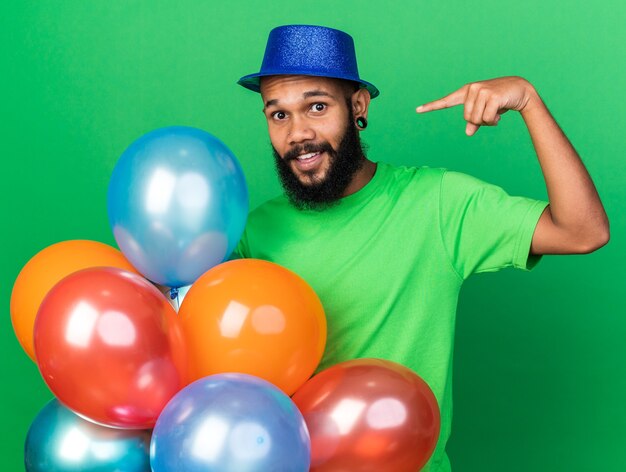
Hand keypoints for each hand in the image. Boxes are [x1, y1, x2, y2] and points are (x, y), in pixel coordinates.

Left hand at [416, 76, 536, 135]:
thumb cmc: (500, 100)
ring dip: (488, 121)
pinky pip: (487, 118)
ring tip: (496, 111)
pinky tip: (501, 112)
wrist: (520, 89)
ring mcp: (481, 91)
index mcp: (466, 92)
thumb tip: (468, 132)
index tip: (417, 110)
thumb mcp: (485, 111)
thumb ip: (474, 121)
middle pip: (467, 118)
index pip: (446, 101)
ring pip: (476, 119)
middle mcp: (471, 89)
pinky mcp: (491, 95)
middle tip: (491, 114)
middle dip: (479, 121)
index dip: (431, 106)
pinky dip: (494, 121)